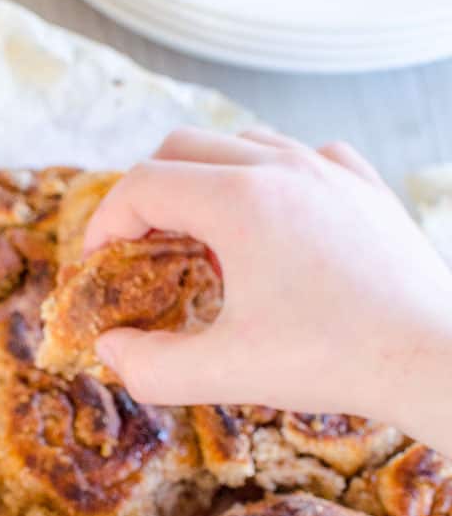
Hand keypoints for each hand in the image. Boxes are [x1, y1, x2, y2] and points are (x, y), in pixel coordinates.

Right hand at [84, 129, 451, 452]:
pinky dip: (267, 177)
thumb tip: (110, 348)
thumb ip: (150, 366)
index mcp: (239, 201)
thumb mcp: (225, 372)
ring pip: (241, 143)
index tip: (98, 262)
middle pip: (183, 146)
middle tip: (139, 245)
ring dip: (204, 179)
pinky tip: (272, 221)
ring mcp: (329, 170)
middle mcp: (281, 168)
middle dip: (146, 192)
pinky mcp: (365, 186)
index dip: (105, 222)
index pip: (143, 184)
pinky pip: (301, 155)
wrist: (432, 357)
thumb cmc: (333, 360)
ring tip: (203, 237)